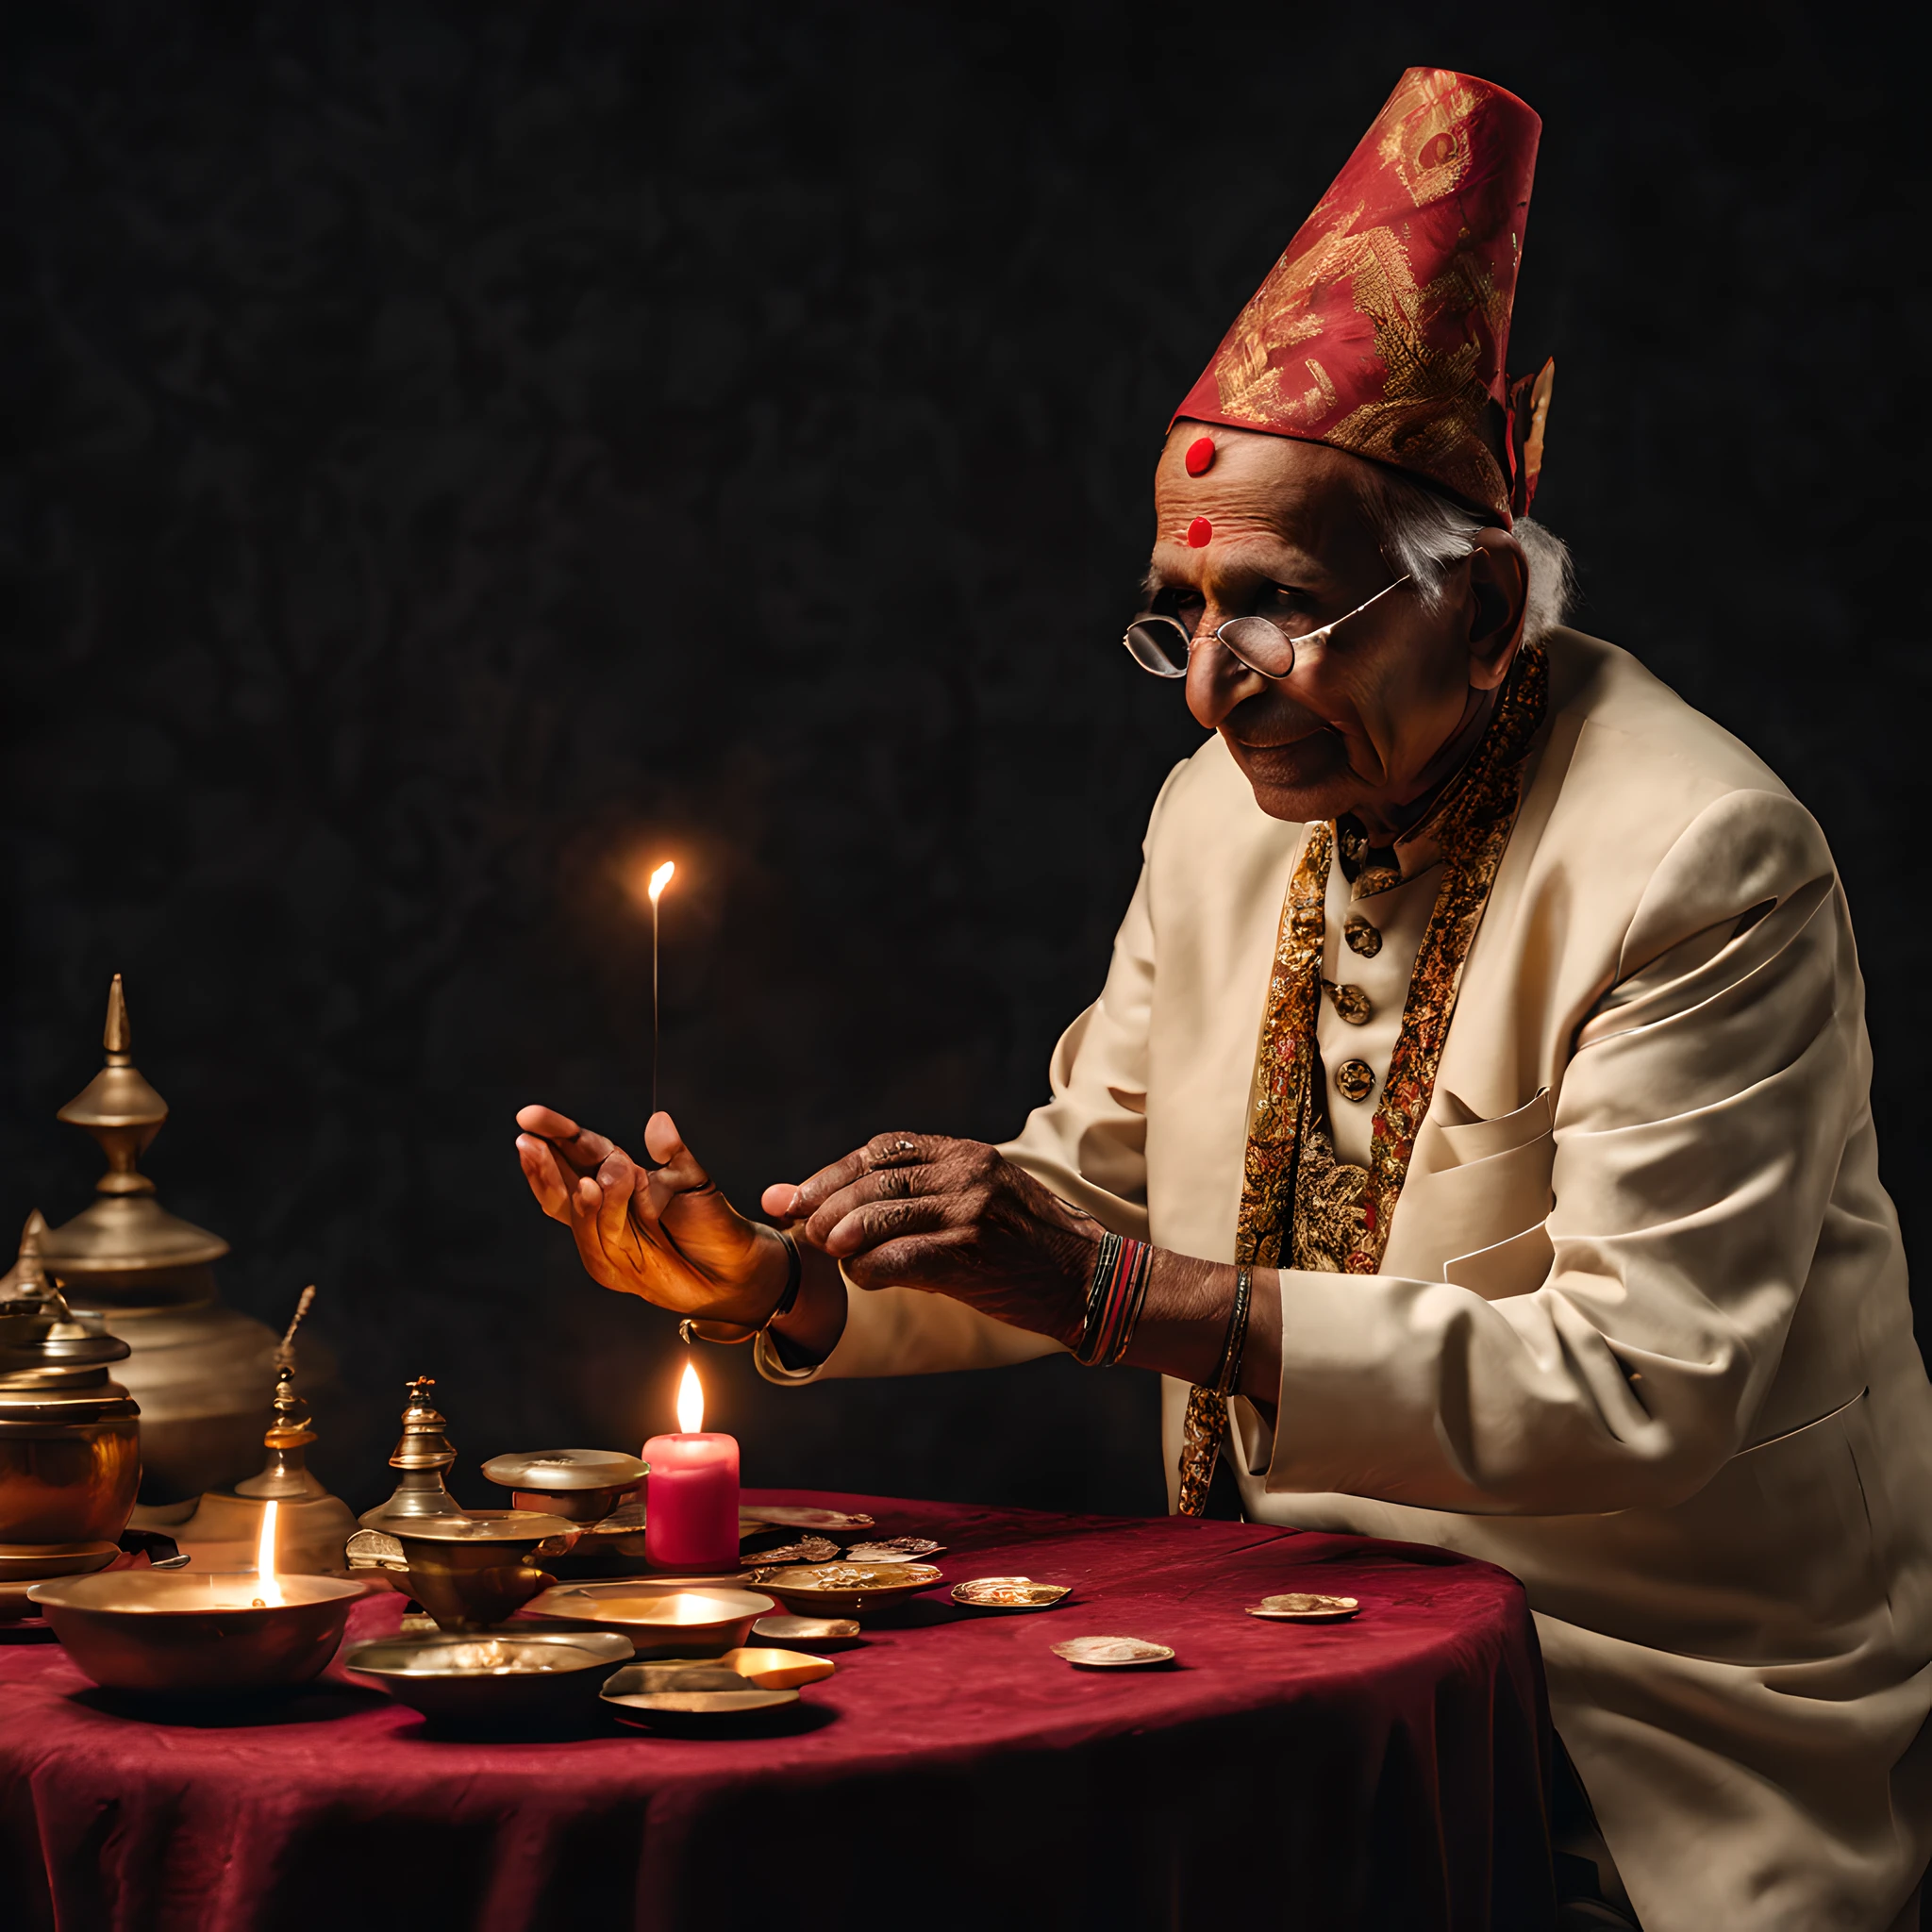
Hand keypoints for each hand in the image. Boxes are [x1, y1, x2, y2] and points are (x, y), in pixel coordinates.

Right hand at [515, 1106, 789, 1325]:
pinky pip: (596, 1239)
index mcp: (619, 1173)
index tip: (528, 1116)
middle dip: (543, 1161)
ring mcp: (604, 1236)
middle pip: (562, 1179)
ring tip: (595, 1179)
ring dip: (582, 1193)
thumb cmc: (711, 1221)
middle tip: (528, 1140)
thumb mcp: (694, 1180)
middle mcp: (605, 1203)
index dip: (555, 1130)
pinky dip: (593, 1215)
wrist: (731, 1271)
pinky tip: (591, 1191)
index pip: (580, 1147)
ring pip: (576, 1210)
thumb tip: (659, 1120)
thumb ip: (674, 1154)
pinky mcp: (610, 1268)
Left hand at [766, 1133, 1097, 1346]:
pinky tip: (863, 1278)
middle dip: (825, 1204)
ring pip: (878, 1216)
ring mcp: (970, 1211)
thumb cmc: (1026, 1245)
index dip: (832, 1173)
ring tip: (828, 1251)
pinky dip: (869, 1270)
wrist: (1089, 1278)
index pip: (881, 1150)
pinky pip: (897, 1258)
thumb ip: (922, 1194)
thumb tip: (843, 1207)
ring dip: (841, 1237)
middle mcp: (966, 1173)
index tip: (795, 1195)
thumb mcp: (982, 1196)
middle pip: (873, 1179)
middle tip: (802, 1227)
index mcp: (966, 1153)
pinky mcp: (970, 1254)